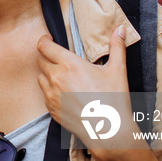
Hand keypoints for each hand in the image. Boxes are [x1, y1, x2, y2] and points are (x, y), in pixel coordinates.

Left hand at [37, 25, 134, 142]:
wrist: (108, 131)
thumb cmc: (113, 100)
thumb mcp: (117, 70)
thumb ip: (117, 47)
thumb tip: (121, 29)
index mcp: (69, 65)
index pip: (44, 46)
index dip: (44, 40)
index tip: (48, 39)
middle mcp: (56, 78)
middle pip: (40, 60)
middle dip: (47, 56)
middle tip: (58, 58)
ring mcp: (51, 95)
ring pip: (40, 77)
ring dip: (47, 73)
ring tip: (62, 75)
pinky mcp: (51, 109)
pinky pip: (44, 94)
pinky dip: (50, 90)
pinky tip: (64, 93)